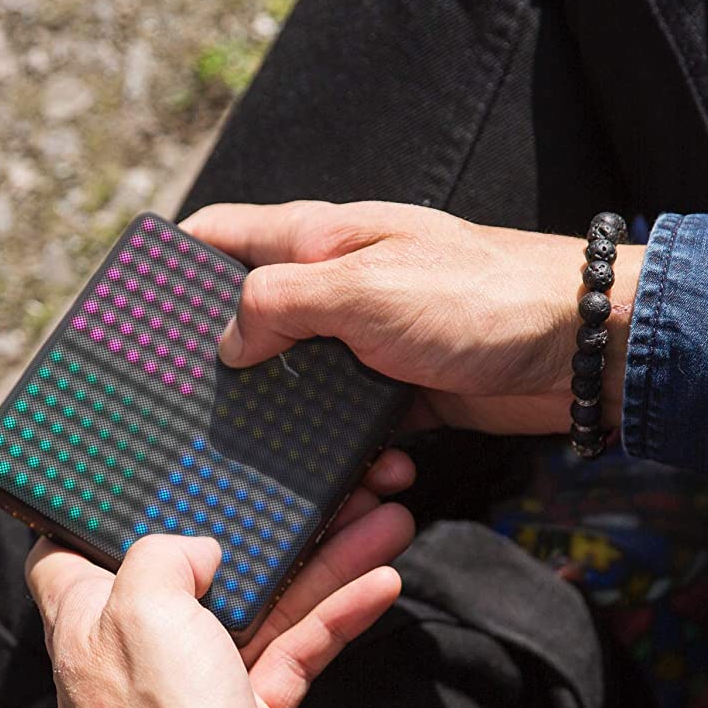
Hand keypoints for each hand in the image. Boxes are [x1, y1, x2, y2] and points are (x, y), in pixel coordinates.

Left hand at [26, 451, 414, 707]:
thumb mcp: (142, 614)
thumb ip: (161, 556)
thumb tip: (198, 546)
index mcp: (89, 618)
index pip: (73, 548)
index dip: (105, 509)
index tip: (153, 475)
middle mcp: (138, 647)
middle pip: (203, 566)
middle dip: (268, 524)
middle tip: (328, 486)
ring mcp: (194, 684)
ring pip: (263, 602)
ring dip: (326, 559)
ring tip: (386, 516)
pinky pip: (294, 649)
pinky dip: (335, 616)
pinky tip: (381, 584)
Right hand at [180, 200, 642, 435]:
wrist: (581, 348)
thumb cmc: (481, 298)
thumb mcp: (365, 288)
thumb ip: (283, 303)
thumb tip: (224, 340)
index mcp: (322, 237)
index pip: (224, 234)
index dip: (172, 263)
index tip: (127, 309)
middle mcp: (341, 282)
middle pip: (255, 313)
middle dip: (219, 356)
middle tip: (180, 406)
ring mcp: (373, 338)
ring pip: (302, 377)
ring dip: (284, 415)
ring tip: (254, 456)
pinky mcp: (406, 388)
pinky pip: (354, 420)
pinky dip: (346, 447)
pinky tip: (349, 473)